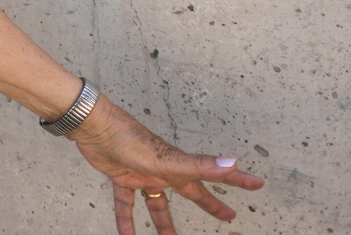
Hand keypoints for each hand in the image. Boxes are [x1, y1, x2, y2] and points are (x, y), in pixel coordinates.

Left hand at [70, 97, 264, 234]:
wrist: (93, 126)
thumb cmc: (129, 138)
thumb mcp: (168, 158)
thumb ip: (199, 164)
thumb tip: (232, 162)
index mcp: (179, 166)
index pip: (214, 174)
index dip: (236, 179)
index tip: (257, 183)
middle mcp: (164, 170)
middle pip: (191, 192)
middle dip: (209, 204)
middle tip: (228, 217)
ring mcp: (142, 173)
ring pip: (157, 204)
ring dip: (163, 223)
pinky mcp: (121, 177)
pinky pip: (126, 203)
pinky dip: (126, 219)